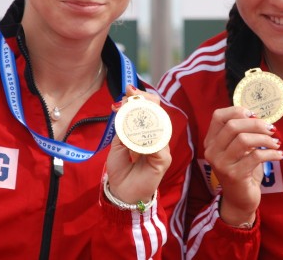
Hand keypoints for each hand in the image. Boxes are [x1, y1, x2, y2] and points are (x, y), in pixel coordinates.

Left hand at [105, 85, 171, 203]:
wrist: (121, 192)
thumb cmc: (121, 168)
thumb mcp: (119, 143)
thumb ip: (123, 128)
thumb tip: (124, 107)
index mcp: (148, 132)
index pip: (152, 109)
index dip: (142, 98)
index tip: (128, 90)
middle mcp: (158, 137)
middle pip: (158, 112)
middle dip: (143, 100)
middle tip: (128, 96)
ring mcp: (162, 147)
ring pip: (159, 125)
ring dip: (143, 114)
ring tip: (128, 108)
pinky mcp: (163, 159)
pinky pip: (158, 144)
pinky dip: (145, 137)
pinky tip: (134, 134)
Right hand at [204, 106, 281, 225]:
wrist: (239, 200)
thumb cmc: (242, 170)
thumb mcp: (239, 150)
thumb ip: (242, 133)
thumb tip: (260, 118)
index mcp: (211, 141)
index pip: (218, 116)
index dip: (237, 111)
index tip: (254, 115)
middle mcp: (212, 151)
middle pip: (233, 126)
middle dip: (256, 124)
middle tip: (271, 129)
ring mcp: (221, 164)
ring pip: (243, 139)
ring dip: (264, 138)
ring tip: (275, 143)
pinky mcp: (234, 175)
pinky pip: (256, 156)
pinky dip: (271, 153)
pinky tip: (279, 155)